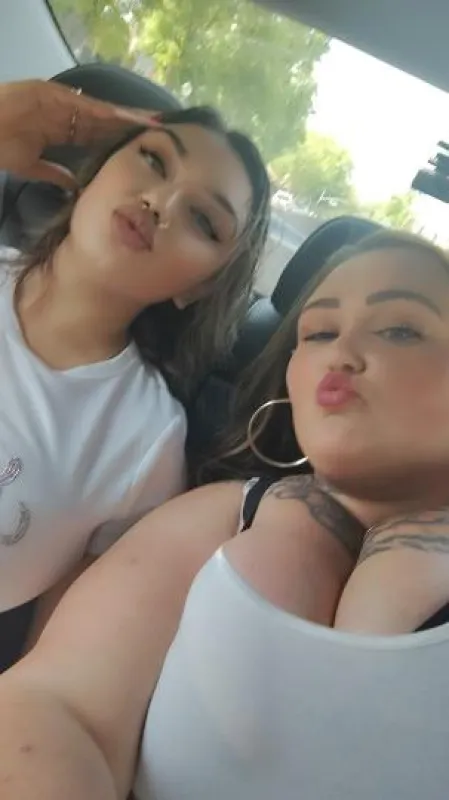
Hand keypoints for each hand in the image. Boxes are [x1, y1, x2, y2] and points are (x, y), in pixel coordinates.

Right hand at [0, 79, 154, 187]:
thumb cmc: (1, 147)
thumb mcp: (32, 167)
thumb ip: (55, 174)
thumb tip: (74, 187)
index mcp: (62, 131)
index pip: (97, 137)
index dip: (117, 141)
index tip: (139, 149)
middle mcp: (68, 115)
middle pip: (106, 122)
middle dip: (130, 127)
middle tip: (160, 133)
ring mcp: (65, 103)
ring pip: (105, 112)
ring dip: (130, 118)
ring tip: (156, 123)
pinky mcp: (60, 95)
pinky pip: (92, 107)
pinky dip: (114, 113)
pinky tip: (134, 119)